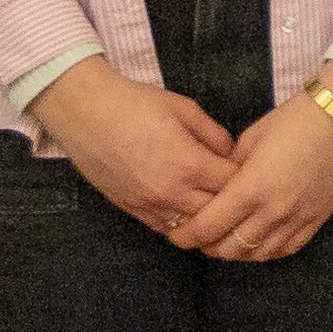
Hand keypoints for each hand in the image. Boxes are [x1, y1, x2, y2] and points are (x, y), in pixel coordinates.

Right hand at [31, 67, 240, 233]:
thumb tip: (231, 152)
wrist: (85, 112)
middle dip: (230, 202)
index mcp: (190, 164)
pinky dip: (179, 222)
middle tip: (235, 190)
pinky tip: (185, 211)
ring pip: (190, 227)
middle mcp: (172, 191)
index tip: (248, 169)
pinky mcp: (131, 209)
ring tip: (213, 206)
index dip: (245, 178)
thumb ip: (213, 134)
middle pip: (216, 212)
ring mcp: (149, 204)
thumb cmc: (135, 103)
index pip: (233, 185)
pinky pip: (163, 228)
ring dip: (204, 218)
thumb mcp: (184, 108)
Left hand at [175, 71, 332, 262]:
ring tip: (225, 241)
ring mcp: (297, 219)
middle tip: (198, 237)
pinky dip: (266, 251)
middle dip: (208, 246)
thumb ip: (230, 168)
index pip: (208, 226)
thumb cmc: (295, 120)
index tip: (176, 234)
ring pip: (257, 254)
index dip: (187, 235)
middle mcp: (273, 211)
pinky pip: (285, 250)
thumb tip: (218, 185)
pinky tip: (257, 243)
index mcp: (251, 188)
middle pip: (229, 248)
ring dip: (236, 252)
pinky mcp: (316, 221)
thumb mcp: (251, 138)